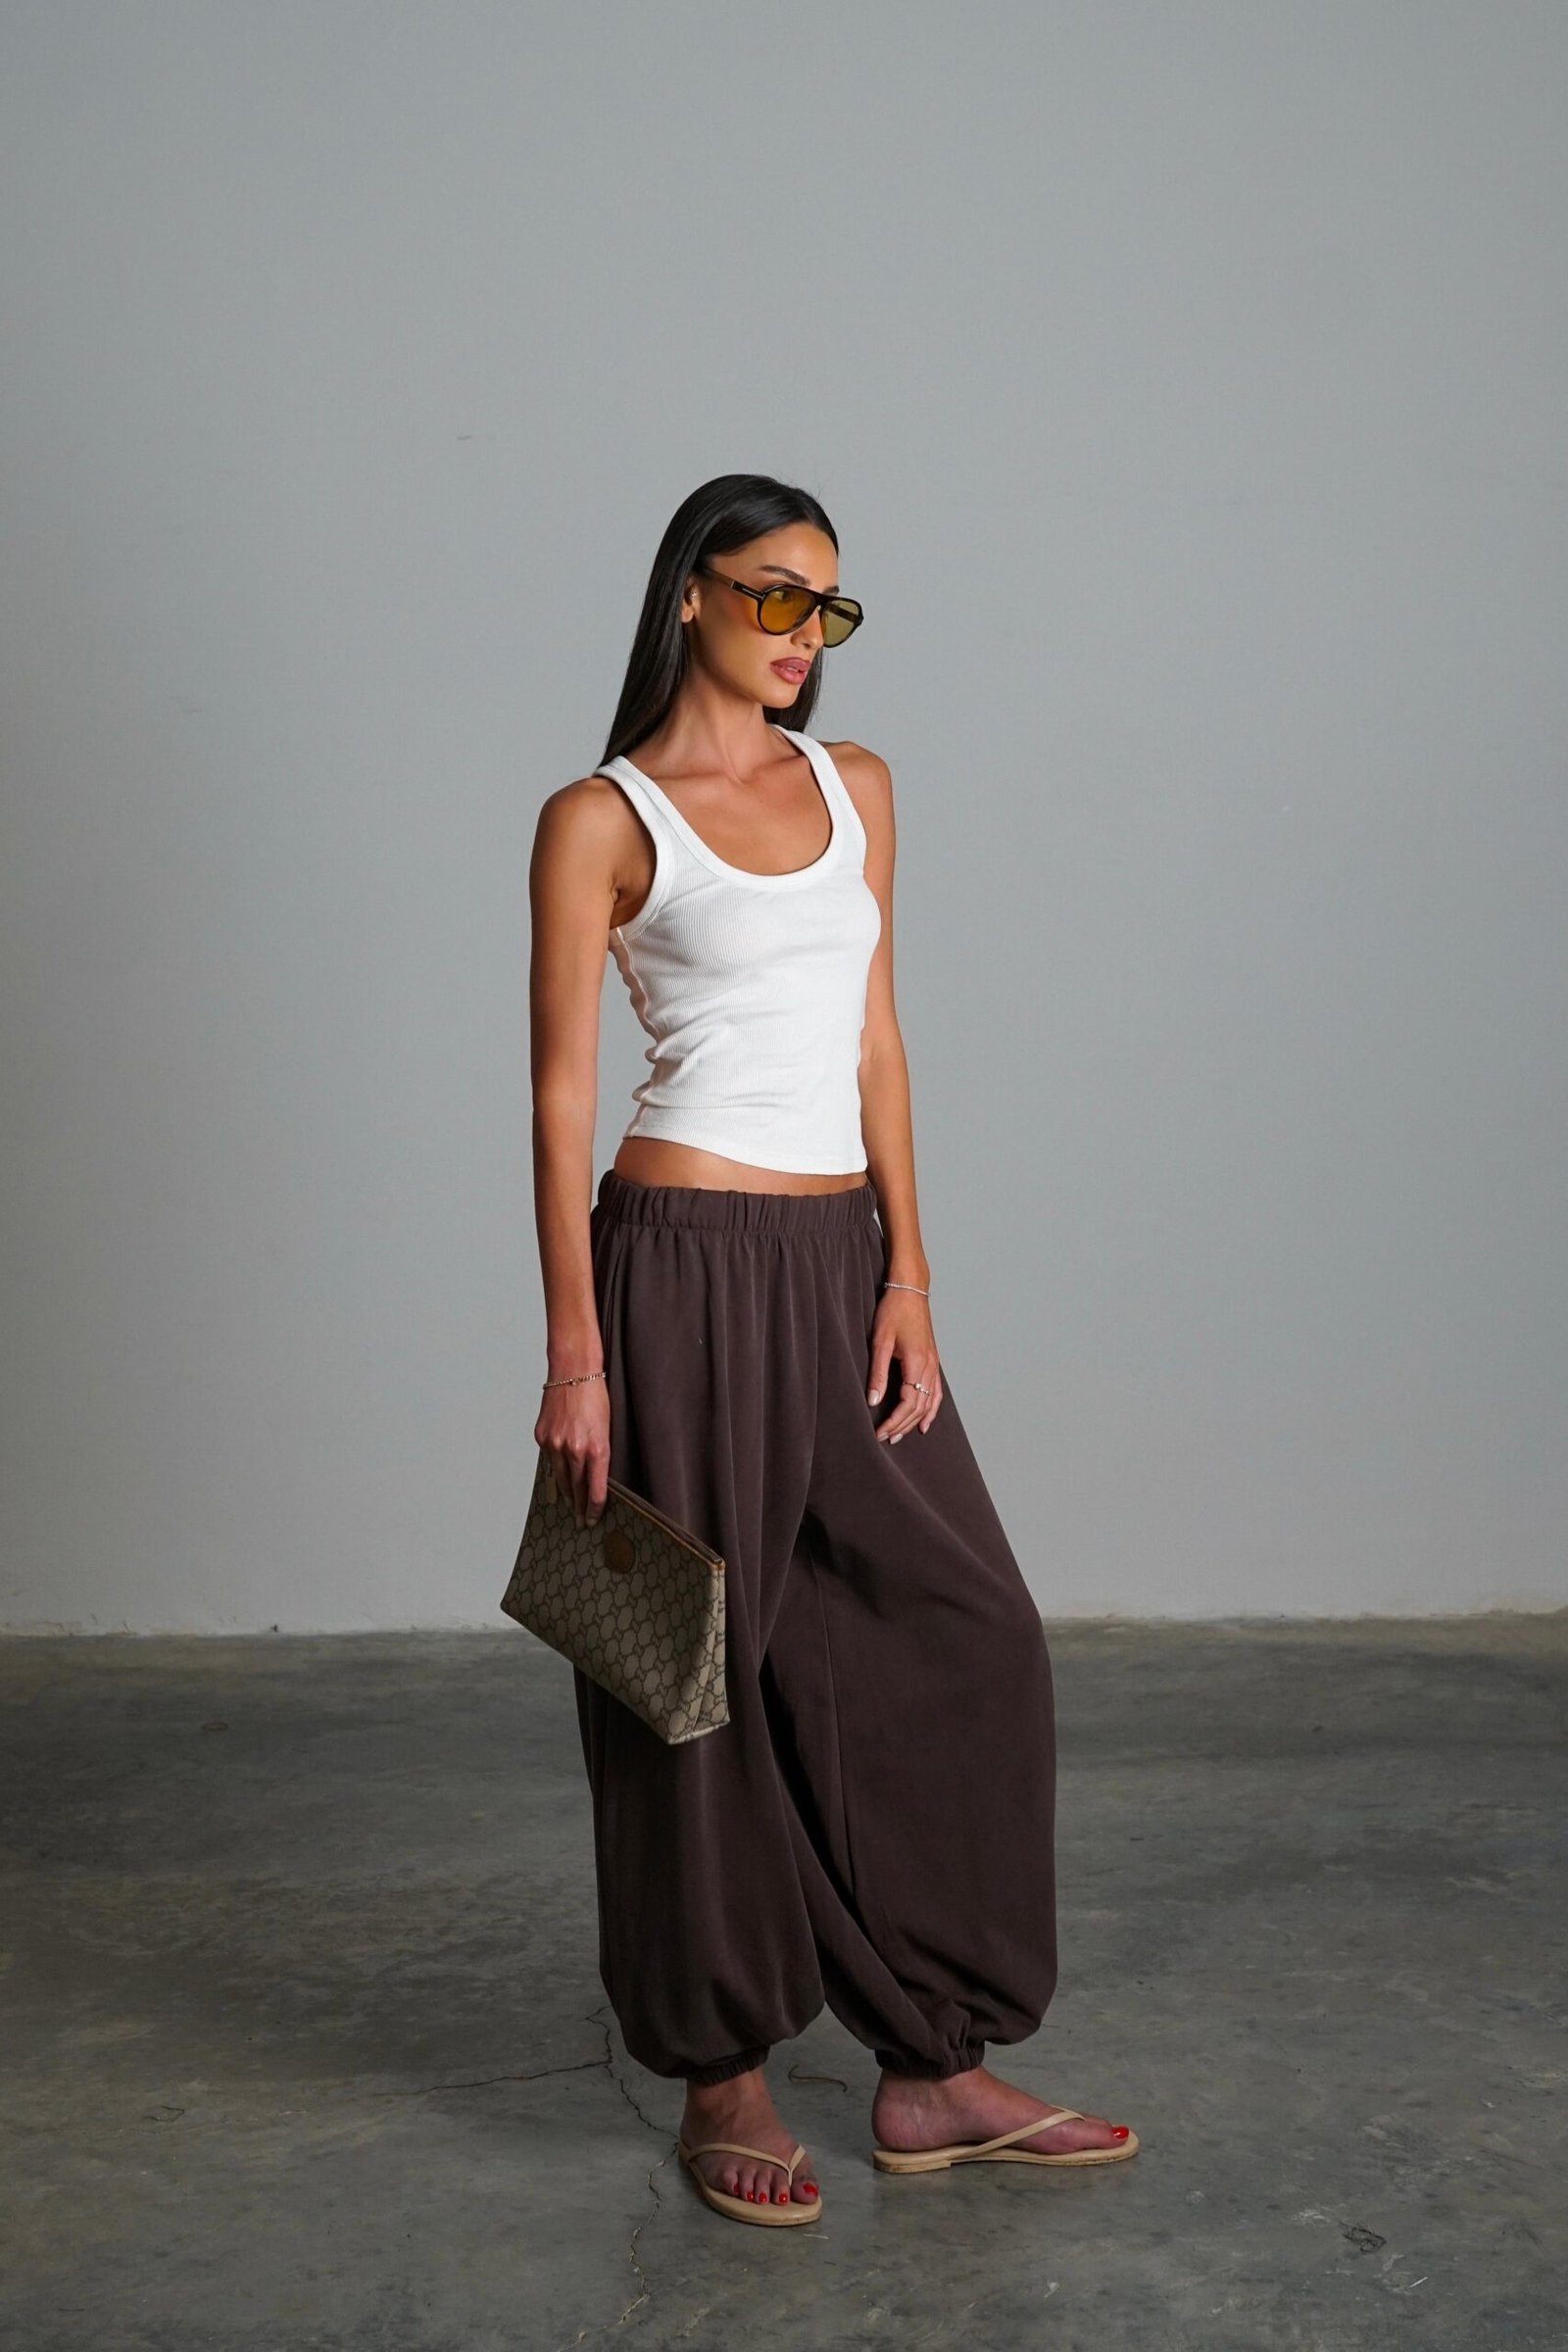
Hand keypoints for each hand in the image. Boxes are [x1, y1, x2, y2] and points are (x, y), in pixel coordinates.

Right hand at [534, 1376, 610, 1525]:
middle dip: (580, 1507)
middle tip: (581, 1521)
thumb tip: (596, 1477)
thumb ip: (601, 1454)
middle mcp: (574, 1449)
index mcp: (597, 1448)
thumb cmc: (597, 1396)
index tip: (594, 1519)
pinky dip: (556, 1467)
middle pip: (576, 1488)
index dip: (595, 1508)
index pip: (596, 1490)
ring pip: (560, 1477)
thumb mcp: (608, 1428)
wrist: (574, 1371)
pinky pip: (550, 1460)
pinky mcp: (542, 1436)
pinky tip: (560, 1475)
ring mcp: (555, 1443)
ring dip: (566, 1493)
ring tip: (571, 1504)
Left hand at [866, 1289, 942, 1440]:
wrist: (910, 1290)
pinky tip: (925, 1422)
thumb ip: (878, 1373)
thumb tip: (873, 1401)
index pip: (908, 1403)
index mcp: (917, 1363)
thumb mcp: (880, 1341)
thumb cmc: (893, 1311)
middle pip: (919, 1407)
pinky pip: (936, 1392)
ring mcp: (934, 1364)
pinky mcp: (933, 1361)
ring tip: (900, 1435)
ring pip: (929, 1402)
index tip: (879, 1432)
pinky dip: (931, 1410)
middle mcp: (930, 1367)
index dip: (894, 1421)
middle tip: (884, 1438)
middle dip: (902, 1425)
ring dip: (915, 1421)